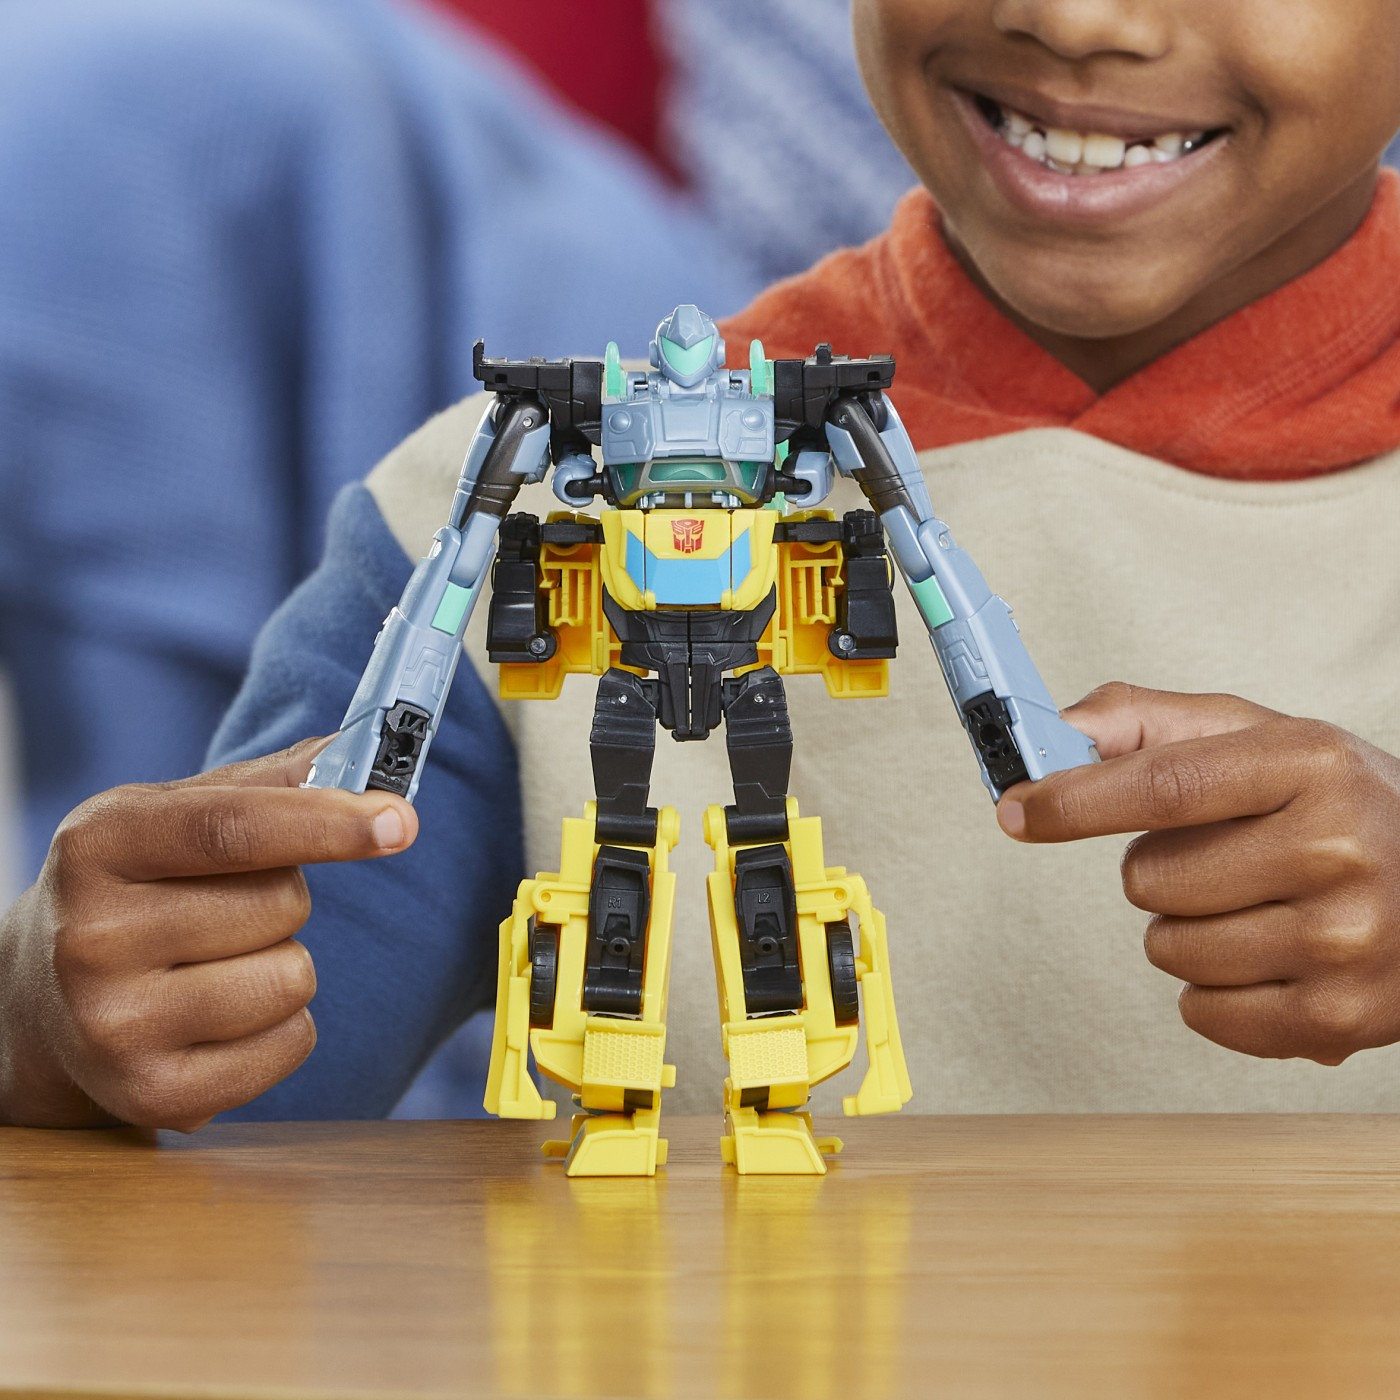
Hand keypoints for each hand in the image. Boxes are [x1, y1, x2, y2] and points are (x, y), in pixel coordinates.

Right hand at [0, 738, 416, 1129]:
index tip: (399, 821)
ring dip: (283, 965)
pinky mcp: (153, 1095)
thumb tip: (360, 759)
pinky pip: (292, 1043)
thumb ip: (269, 784)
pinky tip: (221, 1018)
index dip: (327, 822)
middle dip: (284, 900)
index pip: (233, 828)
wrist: (43, 1001)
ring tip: (217, 965)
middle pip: (281, 904)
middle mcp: (90, 938)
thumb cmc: (137, 888)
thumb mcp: (172, 815)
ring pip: (293, 978)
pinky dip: (283, 1027)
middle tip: (224, 910)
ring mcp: (115, 1026)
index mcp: (98, 846)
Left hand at [997, 683, 1399, 1065]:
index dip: (1075, 799)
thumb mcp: (1262, 740)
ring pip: (1167, 948)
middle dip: (1159, 868)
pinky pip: (1200, 1012)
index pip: (1164, 785)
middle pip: (1149, 878)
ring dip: (1185, 929)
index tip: (1017, 807)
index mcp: (1309, 765)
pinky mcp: (1338, 1019)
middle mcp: (1336, 850)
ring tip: (1255, 905)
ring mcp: (1343, 941)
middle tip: (1226, 857)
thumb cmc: (1340, 808)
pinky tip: (1270, 958)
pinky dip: (1214, 992)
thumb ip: (1150, 725)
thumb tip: (1058, 731)